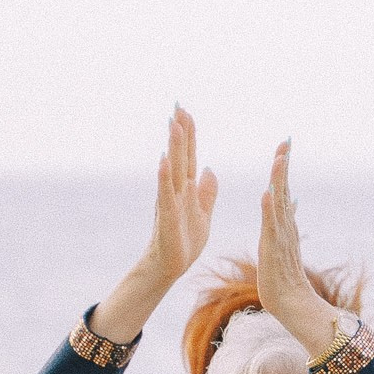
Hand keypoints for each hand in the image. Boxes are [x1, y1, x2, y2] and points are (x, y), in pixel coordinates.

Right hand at [90, 109, 218, 342]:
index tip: (186, 112)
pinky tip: (163, 161)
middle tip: (179, 107)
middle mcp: (177, 190)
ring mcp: (170, 202)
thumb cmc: (185, 241)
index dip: (190, 135)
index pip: (189, 156)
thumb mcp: (204, 214)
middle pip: (180, 156)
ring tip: (174, 124)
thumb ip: (207, 192)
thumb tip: (210, 169)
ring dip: (174, 147)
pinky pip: (165, 194)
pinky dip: (164, 177)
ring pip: (173, 169)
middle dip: (180, 132)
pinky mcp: (167, 216)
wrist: (172, 266)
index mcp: (187, 189)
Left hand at [255, 143, 346, 361]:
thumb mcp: (280, 245)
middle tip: (286, 141)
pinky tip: (268, 192)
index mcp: (283, 225)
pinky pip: (272, 226)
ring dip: (279, 180)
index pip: (282, 190)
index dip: (283, 167)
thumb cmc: (283, 280)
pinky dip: (270, 209)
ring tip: (279, 158)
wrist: (293, 306)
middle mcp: (285, 227)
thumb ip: (285, 221)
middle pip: (284, 189)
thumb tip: (290, 201)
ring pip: (280, 203)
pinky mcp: (274, 251)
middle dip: (284, 165)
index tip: (284, 145)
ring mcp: (281, 238)